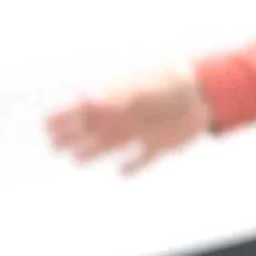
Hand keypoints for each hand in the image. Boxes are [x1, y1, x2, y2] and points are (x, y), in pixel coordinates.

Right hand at [44, 62, 213, 174]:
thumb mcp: (141, 89)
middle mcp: (124, 115)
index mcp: (115, 98)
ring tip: (76, 158)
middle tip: (54, 146)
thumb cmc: (170, 83)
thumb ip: (114, 96)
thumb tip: (86, 100)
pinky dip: (132, 166)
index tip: (48, 125)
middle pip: (89, 127)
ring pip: (109, 143)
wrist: (207, 93)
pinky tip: (122, 171)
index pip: (80, 105)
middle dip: (70, 136)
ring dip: (92, 151)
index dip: (62, 115)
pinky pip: (141, 158)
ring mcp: (139, 130)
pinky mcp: (158, 144)